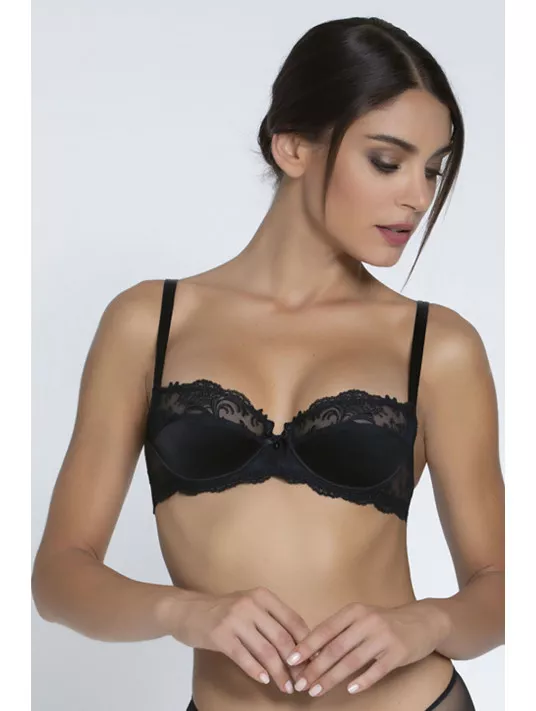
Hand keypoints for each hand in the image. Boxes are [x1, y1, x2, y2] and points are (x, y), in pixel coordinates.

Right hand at [165, 586, 311, 694]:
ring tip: (286, 686)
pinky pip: (244, 657)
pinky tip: (264, 679)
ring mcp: (235, 619)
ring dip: (279, 672)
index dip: (306, 643)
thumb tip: (299, 645)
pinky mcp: (220, 635)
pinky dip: (256, 670)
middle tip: (302, 680)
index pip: (293, 620)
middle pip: (282, 638)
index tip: (313, 661)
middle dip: (295, 663)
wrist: (187, 609)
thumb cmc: (223, 611)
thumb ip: (271, 620)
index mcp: (263, 596)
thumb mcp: (250, 605)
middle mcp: (251, 604)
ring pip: (265, 651)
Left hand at [285, 600, 448, 696]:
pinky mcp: (397, 652)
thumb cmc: (385, 622)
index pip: (325, 629)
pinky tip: (350, 690)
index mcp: (354, 611)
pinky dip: (362, 680)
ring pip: (352, 660)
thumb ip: (340, 631)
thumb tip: (312, 652)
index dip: (307, 645)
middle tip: (300, 683)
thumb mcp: (361, 618)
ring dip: (332, 678)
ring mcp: (383, 636)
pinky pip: (376, 669)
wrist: (424, 620)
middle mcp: (366, 621)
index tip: (291, 659)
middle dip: (315, 667)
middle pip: (335, 647)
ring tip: (317, 690)